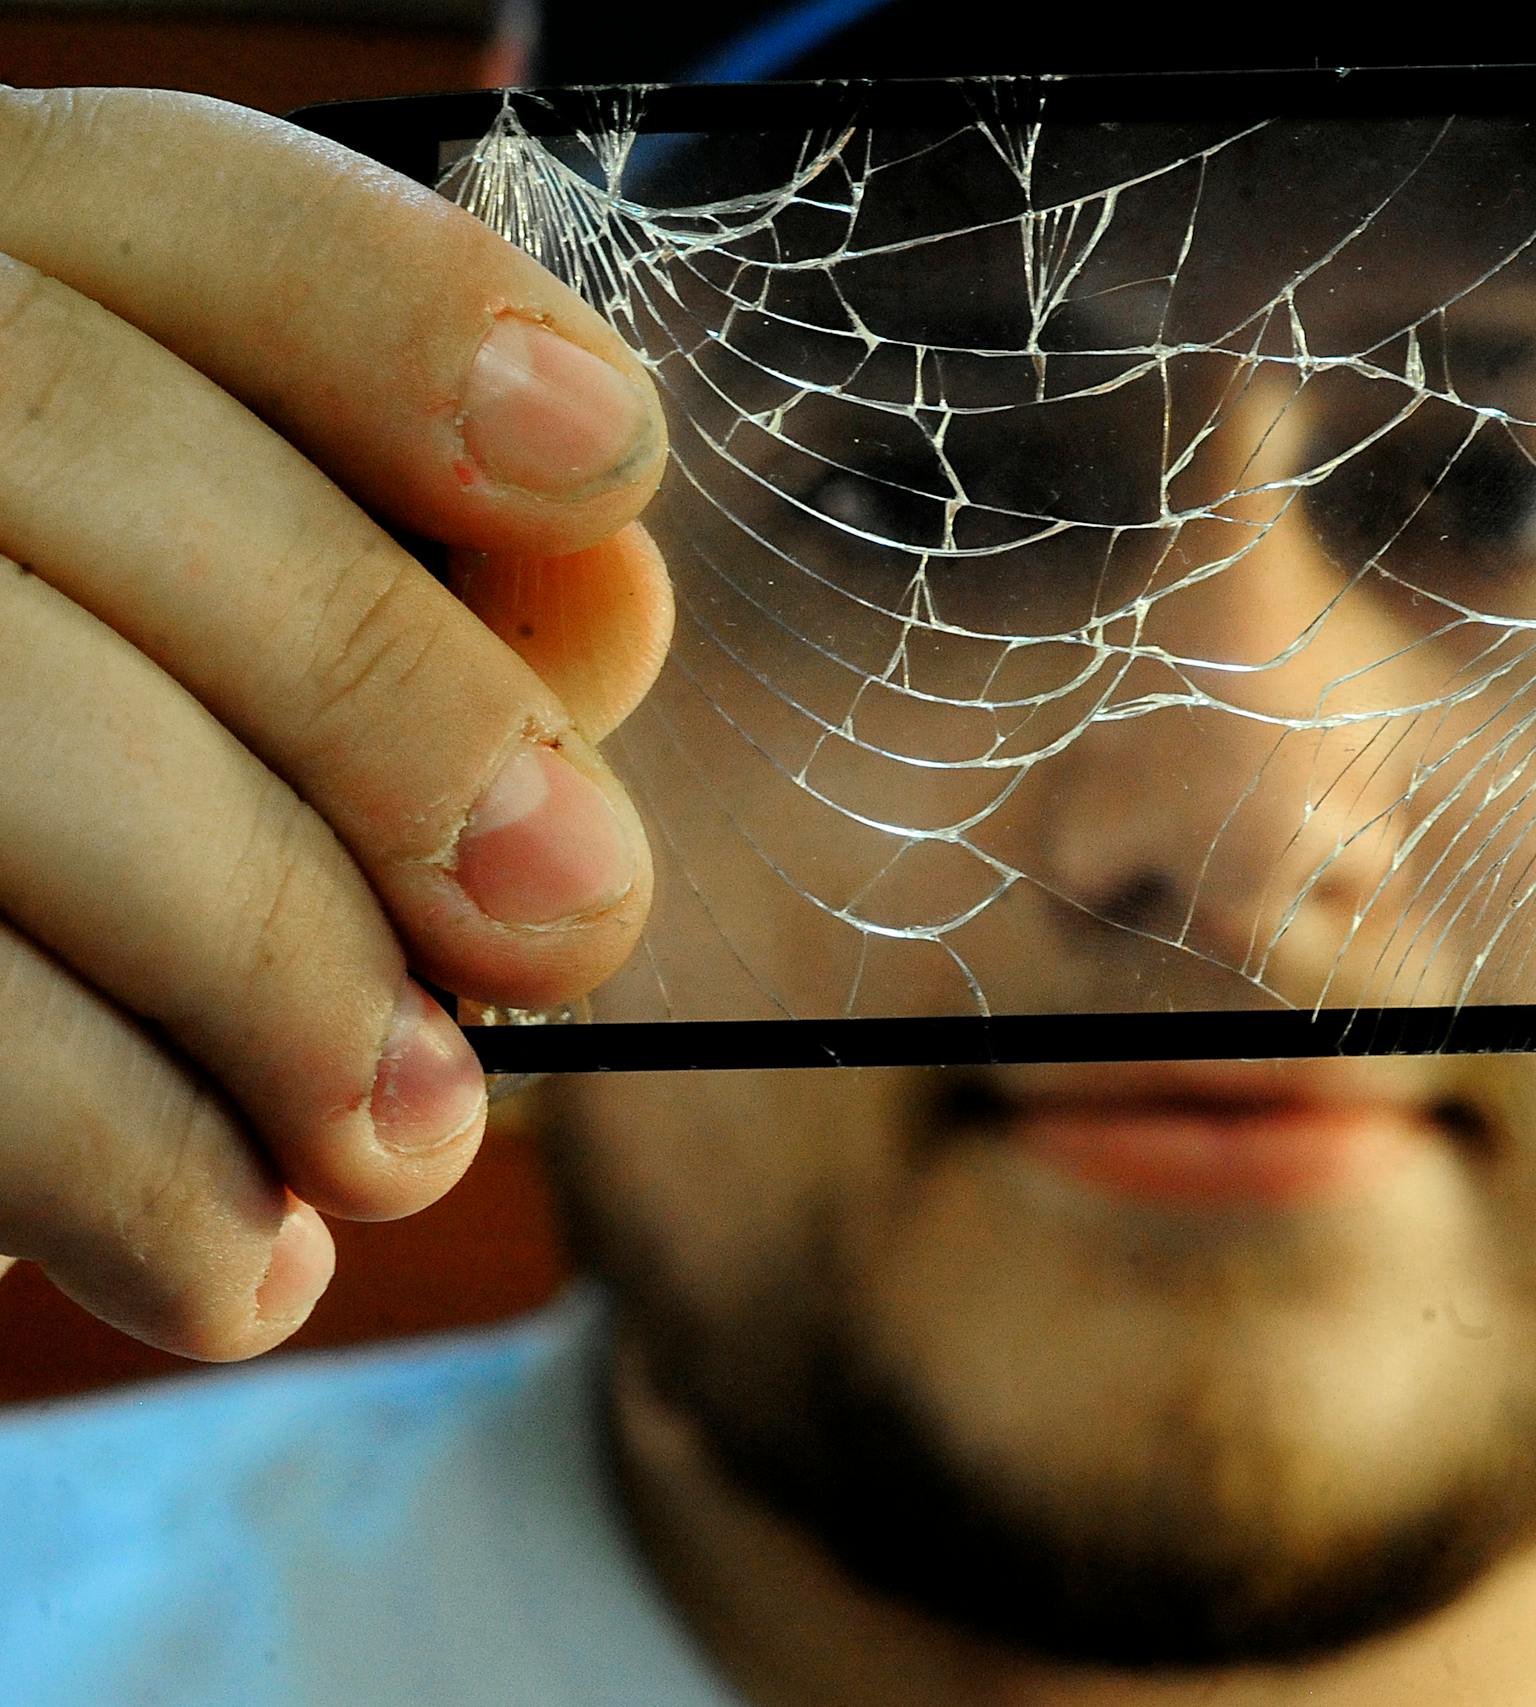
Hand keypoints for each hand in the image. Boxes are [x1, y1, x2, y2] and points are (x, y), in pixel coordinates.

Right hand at [0, 88, 675, 1360]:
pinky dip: (109, 1160)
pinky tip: (241, 1260)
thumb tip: (606, 601)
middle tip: (580, 915)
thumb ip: (433, 605)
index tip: (606, 472)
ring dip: (268, 962)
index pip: (176, 204)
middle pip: (76, 441)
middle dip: (385, 697)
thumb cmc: (138, 806)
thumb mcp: (283, 668)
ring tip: (413, 1137)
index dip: (401, 320)